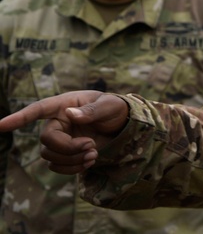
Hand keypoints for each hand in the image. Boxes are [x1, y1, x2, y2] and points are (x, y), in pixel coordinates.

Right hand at [0, 90, 128, 173]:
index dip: (18, 118)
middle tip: (91, 145)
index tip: (0, 126)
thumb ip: (93, 110)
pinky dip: (73, 168)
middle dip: (68, 148)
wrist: (120, 124)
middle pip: (47, 141)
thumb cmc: (114, 108)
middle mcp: (57, 122)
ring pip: (50, 156)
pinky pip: (57, 166)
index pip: (37, 110)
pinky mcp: (64, 153)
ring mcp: (59, 138)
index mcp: (64, 105)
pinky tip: (90, 162)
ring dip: (72, 160)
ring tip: (94, 154)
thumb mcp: (109, 105)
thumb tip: (70, 115)